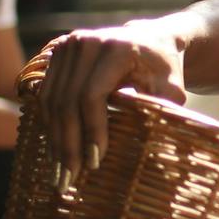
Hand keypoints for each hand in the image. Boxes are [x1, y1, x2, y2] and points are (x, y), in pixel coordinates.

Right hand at [37, 24, 185, 184]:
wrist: (148, 39)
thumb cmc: (163, 67)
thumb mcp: (172, 83)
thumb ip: (166, 105)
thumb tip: (160, 135)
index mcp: (116, 47)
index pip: (93, 94)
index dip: (92, 129)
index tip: (95, 161)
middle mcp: (85, 42)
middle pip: (68, 101)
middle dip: (69, 143)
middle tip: (69, 179)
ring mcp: (66, 47)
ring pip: (52, 101)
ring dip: (55, 140)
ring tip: (59, 173)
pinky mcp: (55, 55)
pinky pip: (46, 96)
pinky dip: (50, 126)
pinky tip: (55, 151)